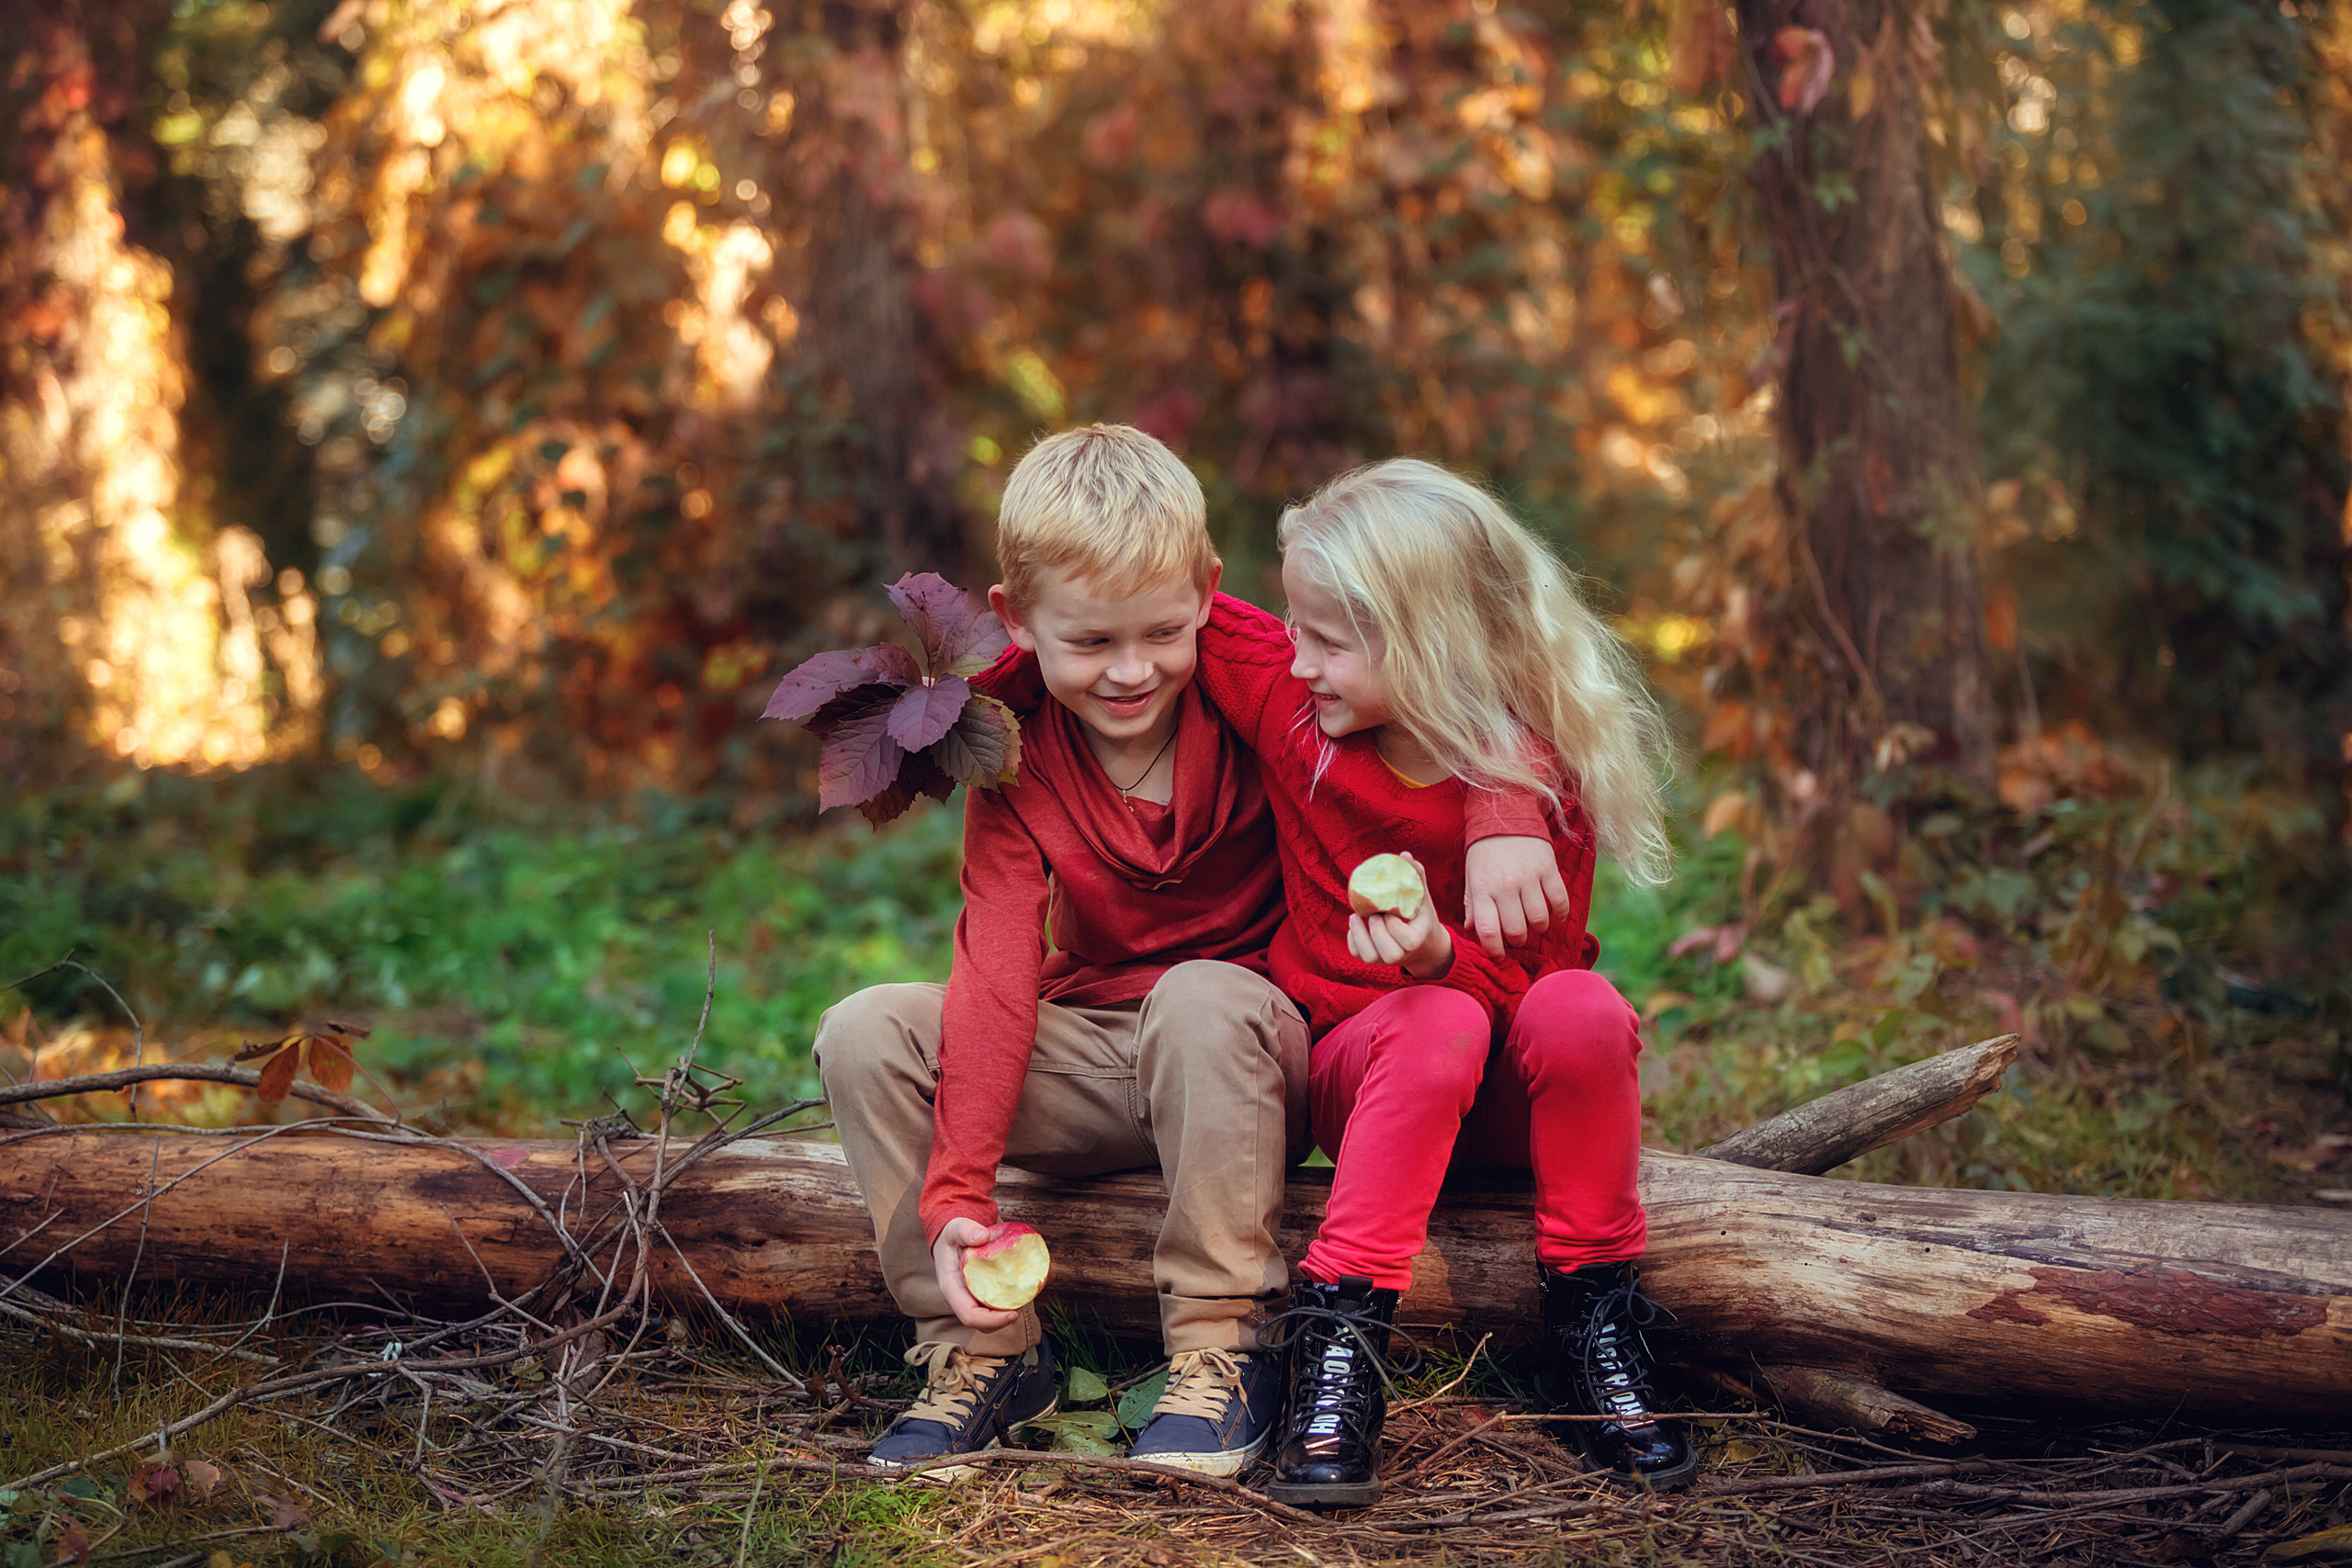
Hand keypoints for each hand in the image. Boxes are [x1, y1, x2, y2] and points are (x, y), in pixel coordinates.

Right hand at [932, 1217, 1022, 1331]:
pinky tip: (1019, 1292)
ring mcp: (968, 1299)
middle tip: (1024, 1304)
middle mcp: (959, 1299)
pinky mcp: (978, 1296)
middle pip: (980, 1323)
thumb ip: (966, 1230)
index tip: (1012, 1313)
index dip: (991, 1320)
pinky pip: (991, 1307)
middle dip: (1002, 1321)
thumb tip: (982, 1237)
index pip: (969, 1315)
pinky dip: (1005, 1305)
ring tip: (1024, 1299)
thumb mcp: (956, 1228)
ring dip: (1005, 1315)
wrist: (948, 1241)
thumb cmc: (952, 1236)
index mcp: (951, 1289)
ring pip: (987, 1319)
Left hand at [1346, 855, 1452, 979]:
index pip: (1408, 941)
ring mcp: (1385, 959)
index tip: (1391, 913)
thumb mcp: (1421, 897)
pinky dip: (1352, 939)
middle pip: (1389, 953)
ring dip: (1360, 936)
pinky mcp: (1372, 959)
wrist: (1419, 941)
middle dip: (1378, 932)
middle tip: (1375, 914)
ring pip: (1369, 956)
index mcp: (1417, 940)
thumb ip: (1415, 877)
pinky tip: (1354, 923)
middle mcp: (1402, 955)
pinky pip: (1357, 954)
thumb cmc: (1419, 915)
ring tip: (1355, 917)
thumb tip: (1404, 855)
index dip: (1396, 928)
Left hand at [1462, 834, 1570, 957]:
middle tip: (1517, 936)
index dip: (1494, 950)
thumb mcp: (1472, 876)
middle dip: (1518, 940)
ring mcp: (1528, 878)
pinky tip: (1554, 915)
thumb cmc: (1485, 852)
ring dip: (1538, 928)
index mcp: (1483, 889)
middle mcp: (1505, 886)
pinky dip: (1560, 914)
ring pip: (1539, 919)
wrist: (1505, 815)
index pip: (1488, 930)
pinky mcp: (1548, 869)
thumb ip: (1472, 904)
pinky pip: (1559, 901)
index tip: (1499, 956)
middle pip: (1516, 930)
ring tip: (1534, 924)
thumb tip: (1471, 929)